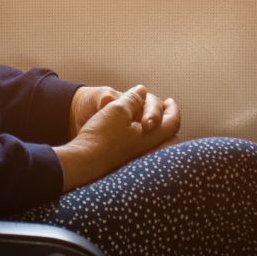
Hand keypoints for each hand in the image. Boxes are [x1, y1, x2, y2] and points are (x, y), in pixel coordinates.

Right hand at [54, 85, 180, 191]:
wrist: (83, 162)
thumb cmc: (101, 136)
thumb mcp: (117, 110)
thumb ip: (133, 99)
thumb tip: (143, 90)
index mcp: (152, 137)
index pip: (173, 122)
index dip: (173, 109)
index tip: (170, 101)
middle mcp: (149, 151)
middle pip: (170, 137)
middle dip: (169, 122)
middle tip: (166, 111)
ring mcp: (139, 160)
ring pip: (158, 146)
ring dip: (158, 132)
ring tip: (152, 122)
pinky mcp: (128, 165)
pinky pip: (146, 152)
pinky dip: (147, 141)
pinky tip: (136, 136)